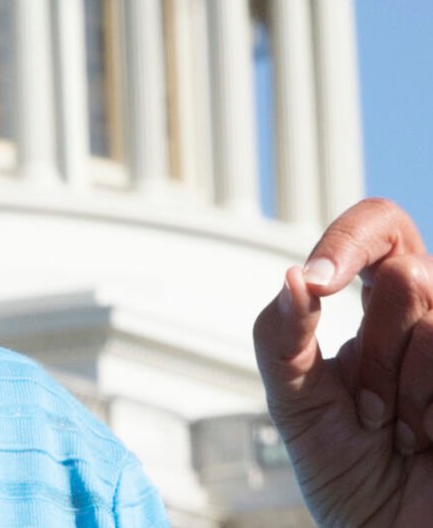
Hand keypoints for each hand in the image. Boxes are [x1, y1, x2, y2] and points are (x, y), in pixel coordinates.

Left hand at [253, 198, 432, 526]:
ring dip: (407, 391)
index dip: (349, 241)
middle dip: (377, 353)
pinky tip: (427, 443)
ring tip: (400, 435)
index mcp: (381, 307)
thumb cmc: (346, 472)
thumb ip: (281, 336)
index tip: (319, 281)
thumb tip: (291, 278)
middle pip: (409, 277)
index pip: (380, 227)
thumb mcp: (295, 403)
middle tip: (370, 411)